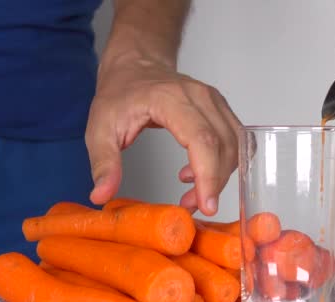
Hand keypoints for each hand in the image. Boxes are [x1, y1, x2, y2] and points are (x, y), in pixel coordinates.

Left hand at [85, 55, 241, 215]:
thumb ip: (103, 163)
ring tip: (191, 193)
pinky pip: (235, 140)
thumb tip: (101, 195)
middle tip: (190, 205)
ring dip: (220, 176)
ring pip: (235, 145)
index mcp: (171, 99)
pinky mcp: (221, 108)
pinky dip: (223, 163)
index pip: (202, 139)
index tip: (206, 205)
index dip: (208, 175)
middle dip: (213, 183)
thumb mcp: (99, 128)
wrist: (135, 64)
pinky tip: (197, 173)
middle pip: (224, 146)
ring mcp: (215, 100)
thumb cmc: (120, 93)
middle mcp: (200, 96)